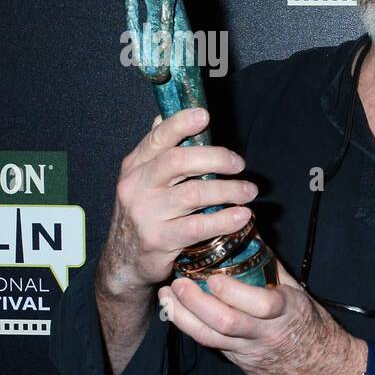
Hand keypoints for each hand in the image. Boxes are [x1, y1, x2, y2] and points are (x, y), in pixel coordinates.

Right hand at [98, 107, 258, 299]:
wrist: (125, 260)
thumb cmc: (145, 213)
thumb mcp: (144, 180)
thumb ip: (160, 151)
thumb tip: (170, 114)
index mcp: (136, 166)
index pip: (157, 138)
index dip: (180, 124)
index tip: (204, 115)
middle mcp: (137, 186)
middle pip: (178, 162)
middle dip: (216, 158)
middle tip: (240, 164)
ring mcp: (146, 213)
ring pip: (194, 194)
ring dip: (229, 190)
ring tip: (249, 192)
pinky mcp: (159, 239)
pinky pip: (199, 226)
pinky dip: (225, 220)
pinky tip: (242, 216)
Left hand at [157, 255, 354, 374]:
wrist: (317, 367)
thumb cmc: (307, 323)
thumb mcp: (296, 290)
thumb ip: (270, 263)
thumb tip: (247, 229)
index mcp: (287, 311)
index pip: (262, 305)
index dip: (234, 292)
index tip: (214, 277)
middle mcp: (266, 332)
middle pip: (227, 323)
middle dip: (197, 303)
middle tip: (178, 283)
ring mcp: (249, 349)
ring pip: (210, 338)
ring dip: (183, 316)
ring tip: (168, 296)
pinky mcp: (236, 359)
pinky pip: (208, 343)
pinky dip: (188, 325)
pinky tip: (174, 310)